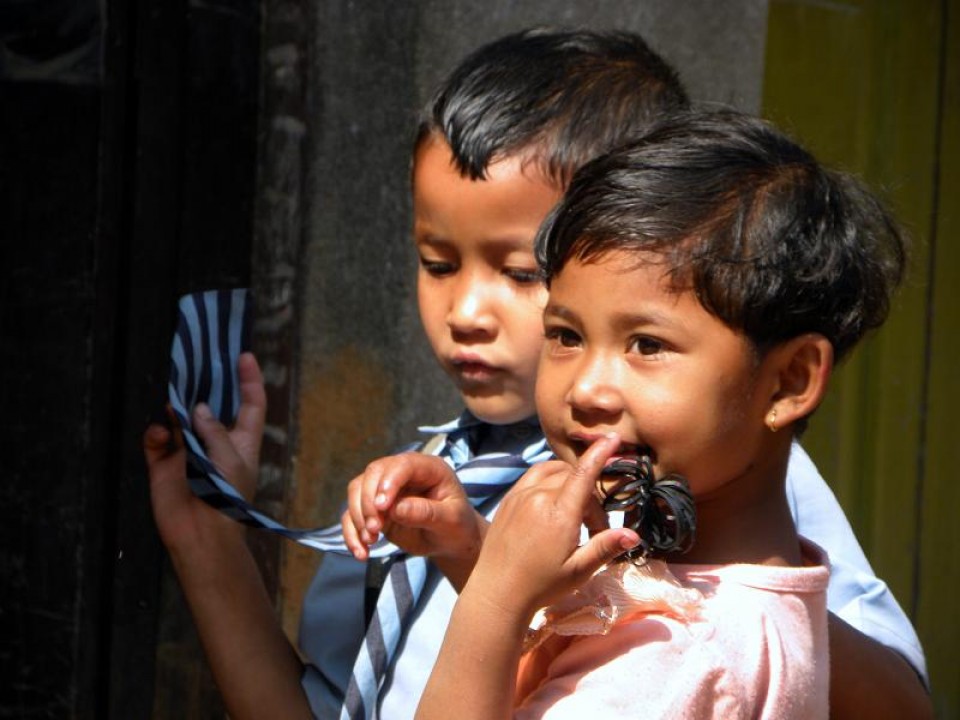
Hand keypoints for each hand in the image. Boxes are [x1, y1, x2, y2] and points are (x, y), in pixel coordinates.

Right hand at [143, 352, 265, 552]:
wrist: (202, 537)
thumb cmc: (228, 499)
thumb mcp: (230, 460)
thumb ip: (213, 430)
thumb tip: (195, 408)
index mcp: (242, 441)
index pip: (250, 405)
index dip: (249, 380)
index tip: (244, 356)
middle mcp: (214, 442)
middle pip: (210, 406)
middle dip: (202, 386)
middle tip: (194, 361)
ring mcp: (187, 452)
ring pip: (178, 419)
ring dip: (175, 408)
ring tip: (171, 395)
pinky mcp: (163, 464)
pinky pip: (156, 439)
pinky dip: (156, 433)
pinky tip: (159, 432)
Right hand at [341, 452, 485, 564]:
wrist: (451, 541)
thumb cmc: (457, 525)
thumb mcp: (451, 520)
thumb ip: (427, 513)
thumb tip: (396, 509)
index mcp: (428, 468)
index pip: (402, 465)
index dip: (388, 482)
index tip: (383, 508)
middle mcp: (403, 473)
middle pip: (373, 474)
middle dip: (368, 502)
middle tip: (375, 530)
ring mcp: (386, 489)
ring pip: (358, 490)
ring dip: (358, 516)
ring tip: (370, 542)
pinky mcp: (375, 508)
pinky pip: (353, 514)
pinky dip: (351, 532)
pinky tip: (361, 552)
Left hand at [466, 434, 639, 619]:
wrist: (497, 592)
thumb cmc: (541, 585)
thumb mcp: (578, 571)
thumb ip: (605, 547)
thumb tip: (634, 534)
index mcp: (559, 514)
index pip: (583, 473)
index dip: (600, 453)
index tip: (612, 437)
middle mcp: (538, 498)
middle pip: (573, 478)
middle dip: (591, 498)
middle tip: (593, 530)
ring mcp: (520, 496)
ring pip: (552, 472)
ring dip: (569, 483)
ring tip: (574, 515)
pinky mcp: (508, 500)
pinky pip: (533, 477)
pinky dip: (550, 481)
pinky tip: (552, 506)